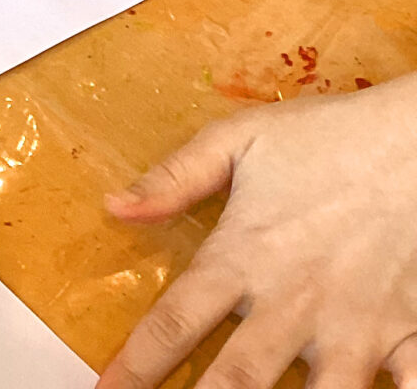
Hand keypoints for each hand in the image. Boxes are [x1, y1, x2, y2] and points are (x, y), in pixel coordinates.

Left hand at [98, 75, 416, 388]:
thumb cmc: (330, 135)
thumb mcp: (239, 140)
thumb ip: (175, 177)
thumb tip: (114, 206)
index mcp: (243, 257)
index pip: (173, 325)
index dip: (135, 367)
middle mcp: (294, 303)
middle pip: (236, 380)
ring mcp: (355, 327)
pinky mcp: (411, 334)